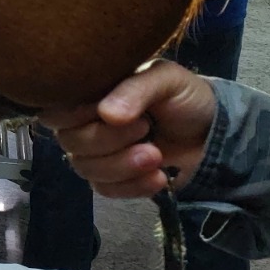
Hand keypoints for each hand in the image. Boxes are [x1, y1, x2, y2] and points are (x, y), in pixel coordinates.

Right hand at [37, 60, 218, 197]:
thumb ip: (135, 90)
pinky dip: (133, 186)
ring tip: (157, 156)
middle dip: (107, 140)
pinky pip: (105, 190)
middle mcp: (86, 123)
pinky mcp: (115, 180)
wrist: (214, 135)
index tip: (106, 110)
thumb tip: (106, 114)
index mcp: (90, 93)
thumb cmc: (185, 97)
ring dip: (122, 165)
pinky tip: (159, 177)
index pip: (55, 109)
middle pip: (70, 141)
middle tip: (144, 128)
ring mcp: (99, 154)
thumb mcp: (166, 79)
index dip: (74, 115)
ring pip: (85, 168)